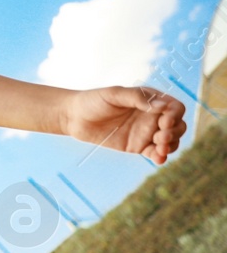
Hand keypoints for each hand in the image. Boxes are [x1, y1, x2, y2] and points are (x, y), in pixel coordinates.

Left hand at [62, 85, 186, 163]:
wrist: (75, 117)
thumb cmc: (94, 100)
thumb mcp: (114, 94)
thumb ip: (137, 98)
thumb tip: (162, 107)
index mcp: (150, 100)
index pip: (174, 107)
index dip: (175, 115)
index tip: (164, 121)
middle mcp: (152, 116)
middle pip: (178, 125)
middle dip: (175, 132)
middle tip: (160, 136)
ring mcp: (146, 132)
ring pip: (170, 140)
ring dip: (171, 145)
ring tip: (160, 147)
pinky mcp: (139, 146)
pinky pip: (156, 153)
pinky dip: (161, 156)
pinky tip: (159, 159)